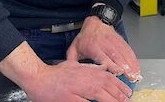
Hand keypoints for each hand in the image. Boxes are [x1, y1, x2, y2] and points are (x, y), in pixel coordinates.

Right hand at [0, 42, 131, 101]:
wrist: (37, 77)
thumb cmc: (55, 74)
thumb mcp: (75, 66)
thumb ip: (89, 69)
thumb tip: (103, 70)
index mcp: (86, 72)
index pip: (107, 78)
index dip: (119, 86)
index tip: (127, 92)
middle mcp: (83, 79)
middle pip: (106, 87)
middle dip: (119, 95)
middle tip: (127, 101)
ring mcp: (76, 89)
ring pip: (99, 95)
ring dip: (111, 100)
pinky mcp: (69, 99)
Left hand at [66, 16, 140, 81]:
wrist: (96, 22)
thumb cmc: (86, 37)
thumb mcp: (74, 47)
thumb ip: (71, 60)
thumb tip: (69, 72)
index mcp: (92, 47)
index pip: (103, 56)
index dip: (111, 64)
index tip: (118, 71)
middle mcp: (105, 44)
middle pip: (117, 56)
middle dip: (125, 67)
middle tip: (130, 77)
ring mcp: (114, 42)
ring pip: (124, 54)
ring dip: (131, 65)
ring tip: (135, 75)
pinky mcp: (121, 42)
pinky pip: (129, 51)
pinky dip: (134, 60)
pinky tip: (137, 68)